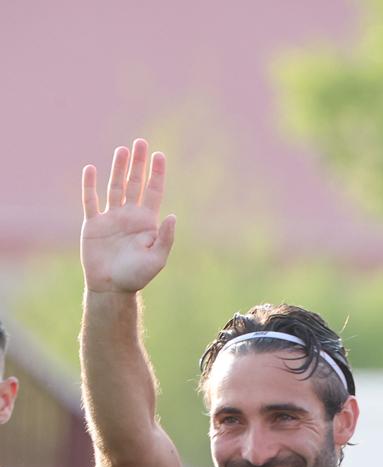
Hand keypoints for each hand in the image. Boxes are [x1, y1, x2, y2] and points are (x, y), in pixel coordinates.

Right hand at [81, 139, 176, 293]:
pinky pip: (90, 200)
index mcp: (146, 222)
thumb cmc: (137, 276)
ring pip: (114, 187)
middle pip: (135, 183)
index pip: (153, 191)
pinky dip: (90, 185)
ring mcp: (110, 217)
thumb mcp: (157, 258)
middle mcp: (129, 215)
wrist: (111, 287)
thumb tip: (172, 215)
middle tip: (140, 142)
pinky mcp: (92, 223)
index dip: (157, 173)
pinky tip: (91, 169)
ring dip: (118, 168)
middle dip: (138, 164)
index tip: (160, 155)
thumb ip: (165, 237)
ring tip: (122, 150)